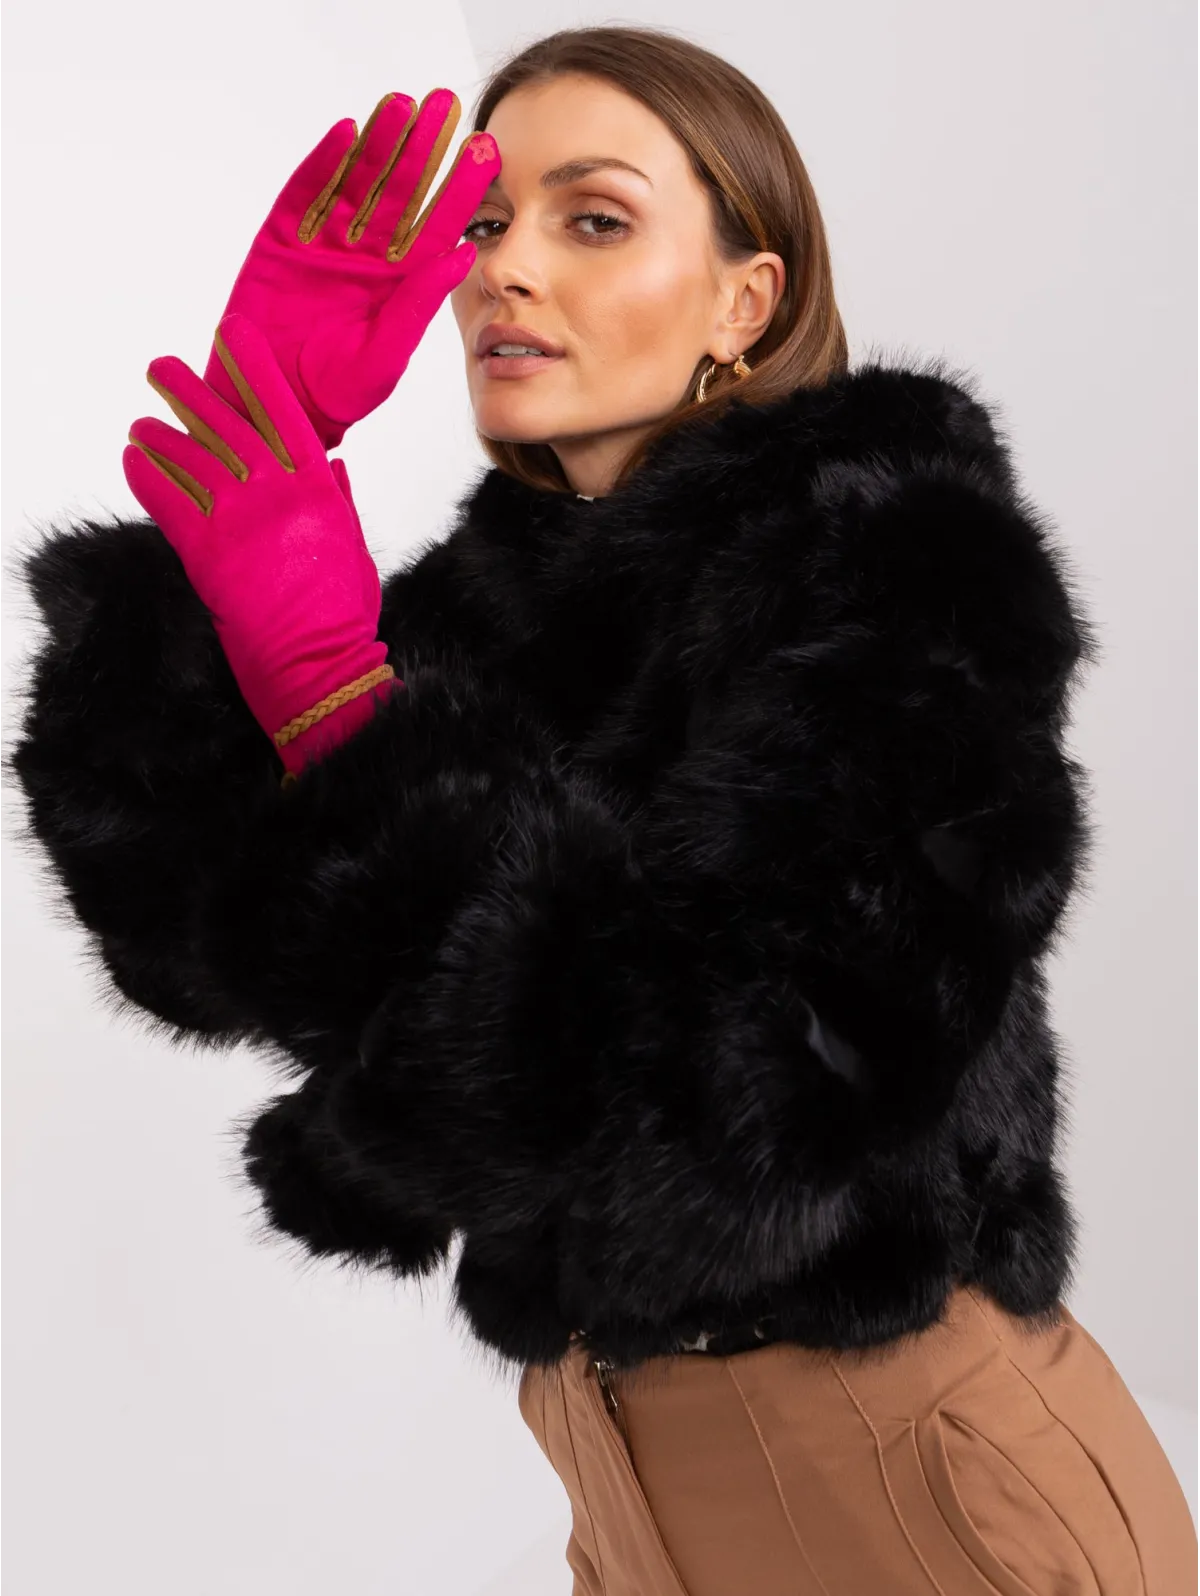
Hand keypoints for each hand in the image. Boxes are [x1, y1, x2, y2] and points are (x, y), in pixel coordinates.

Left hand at [124, 313, 400, 774]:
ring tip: (139, 420)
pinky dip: (146, 476)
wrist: (320, 661)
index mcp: (319, 488)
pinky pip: (168, 501)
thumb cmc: (343, 614)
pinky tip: (131, 458)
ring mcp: (242, 520)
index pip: (281, 412)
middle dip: (189, 392)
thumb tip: (337, 467)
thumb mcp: (354, 547)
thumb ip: (341, 501)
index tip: (232, 336)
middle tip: (162, 368)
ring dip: (160, 435)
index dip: (254, 370)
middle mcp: (278, 493)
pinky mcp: (208, 552)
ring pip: (192, 458)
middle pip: (226, 427)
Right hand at [203, 90, 499, 449]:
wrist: (277, 407)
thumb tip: (461, 256)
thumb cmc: (337, 394)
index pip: (438, 226)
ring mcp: (324, 246)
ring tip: (401, 104)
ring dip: (378, 144)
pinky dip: (323, 164)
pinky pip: (305, 195)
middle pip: (400, 193)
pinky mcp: (281, 243)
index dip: (461, 189)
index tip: (487, 150)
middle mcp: (368, 257)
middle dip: (422, 149)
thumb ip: (417, 304)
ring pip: (356, 184)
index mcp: (401, 283)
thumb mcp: (385, 354)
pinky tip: (347, 133)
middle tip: (446, 105)